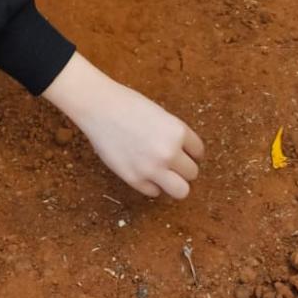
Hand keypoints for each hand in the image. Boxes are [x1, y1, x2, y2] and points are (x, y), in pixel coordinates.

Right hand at [43, 54, 204, 197]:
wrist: (98, 107)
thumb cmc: (127, 106)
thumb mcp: (160, 115)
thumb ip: (174, 135)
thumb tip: (183, 156)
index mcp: (178, 132)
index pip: (198, 152)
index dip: (190, 152)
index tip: (182, 152)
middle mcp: (169, 153)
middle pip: (192, 174)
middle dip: (182, 168)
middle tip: (170, 162)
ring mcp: (152, 169)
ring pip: (181, 191)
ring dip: (174, 183)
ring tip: (163, 174)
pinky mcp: (134, 179)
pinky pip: (154, 192)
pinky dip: (151, 184)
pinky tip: (141, 170)